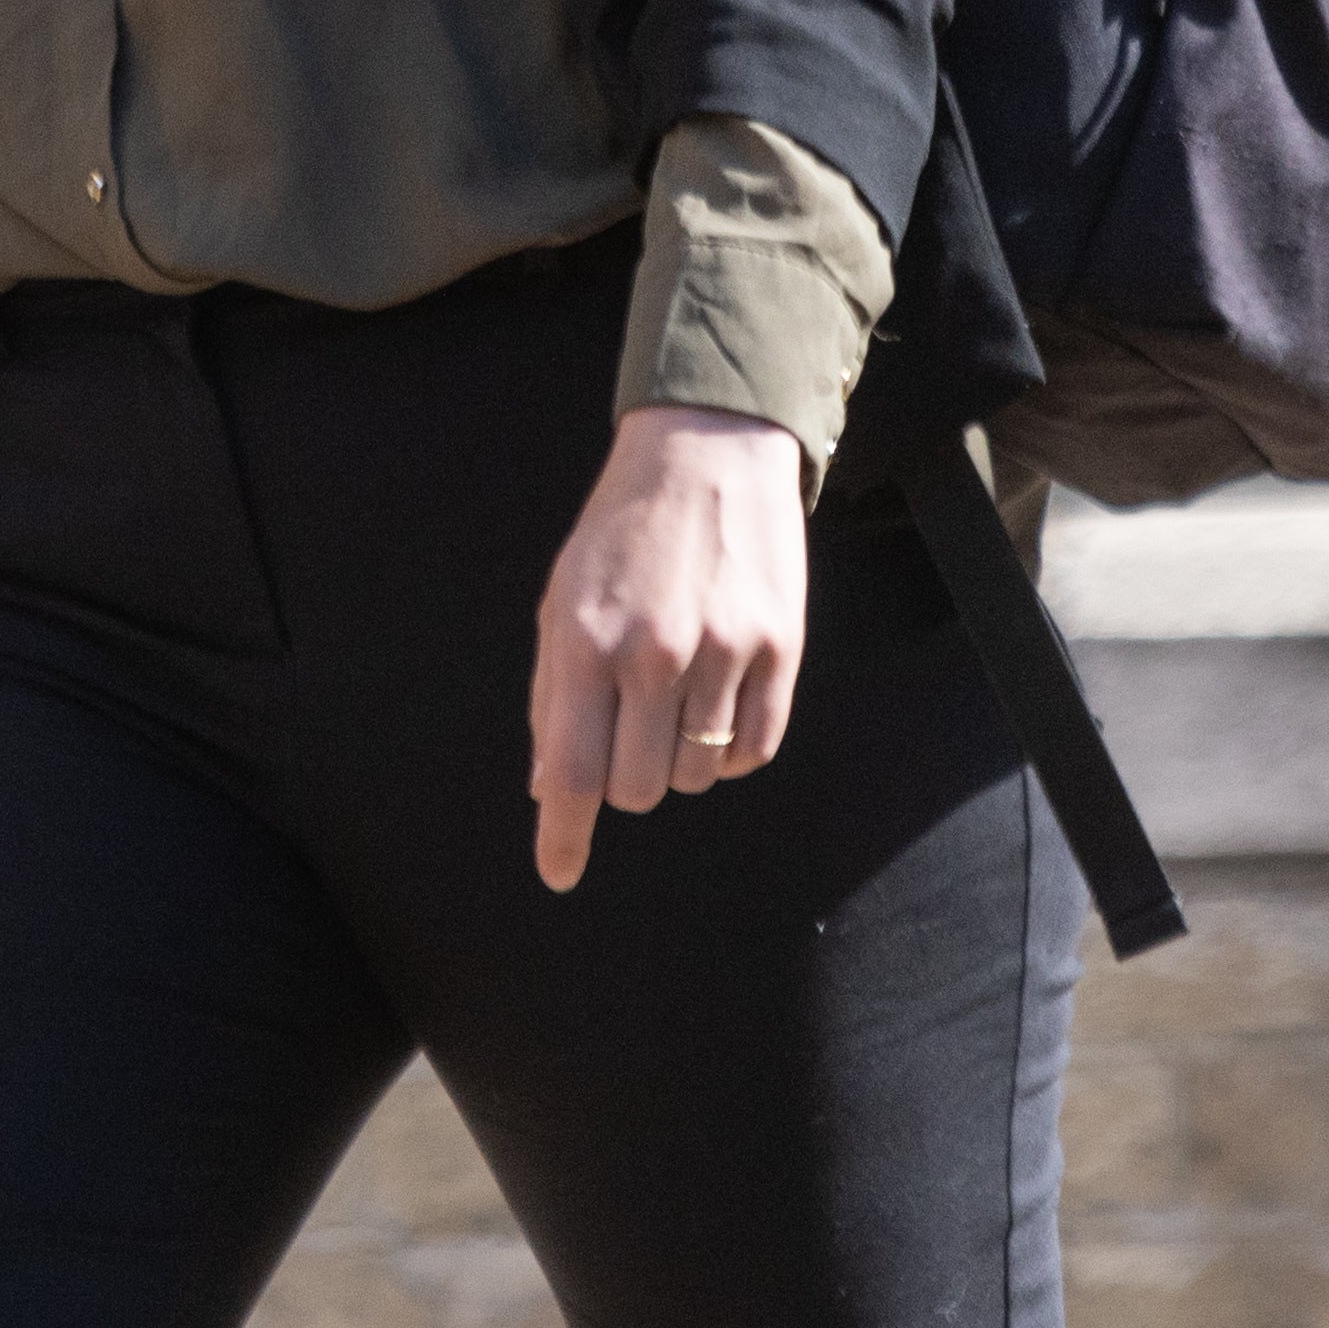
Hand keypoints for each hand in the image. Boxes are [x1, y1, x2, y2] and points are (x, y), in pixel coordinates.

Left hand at [527, 402, 806, 890]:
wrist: (705, 451)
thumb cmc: (620, 535)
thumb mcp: (561, 600)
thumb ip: (552, 698)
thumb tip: (549, 789)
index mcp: (584, 641)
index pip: (572, 771)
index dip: (563, 836)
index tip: (559, 876)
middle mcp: (652, 653)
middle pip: (639, 789)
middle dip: (627, 779)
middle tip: (631, 727)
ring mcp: (721, 652)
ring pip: (697, 775)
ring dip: (681, 757)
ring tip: (678, 692)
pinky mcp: (778, 650)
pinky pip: (754, 751)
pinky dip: (731, 748)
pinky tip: (719, 701)